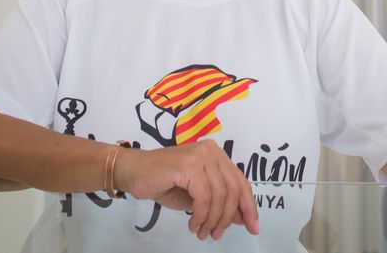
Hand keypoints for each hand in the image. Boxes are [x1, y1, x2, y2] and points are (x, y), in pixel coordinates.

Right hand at [114, 140, 259, 240]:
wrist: (133, 172)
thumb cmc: (164, 182)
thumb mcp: (198, 196)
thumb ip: (220, 203)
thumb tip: (243, 218)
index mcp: (217, 155)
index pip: (240, 182)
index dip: (248, 206)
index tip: (253, 227)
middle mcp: (211, 151)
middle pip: (233, 189)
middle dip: (228, 217)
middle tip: (217, 234)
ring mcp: (200, 155)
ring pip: (219, 195)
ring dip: (212, 220)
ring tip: (202, 232)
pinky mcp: (188, 165)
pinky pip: (203, 197)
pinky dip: (201, 215)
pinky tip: (193, 224)